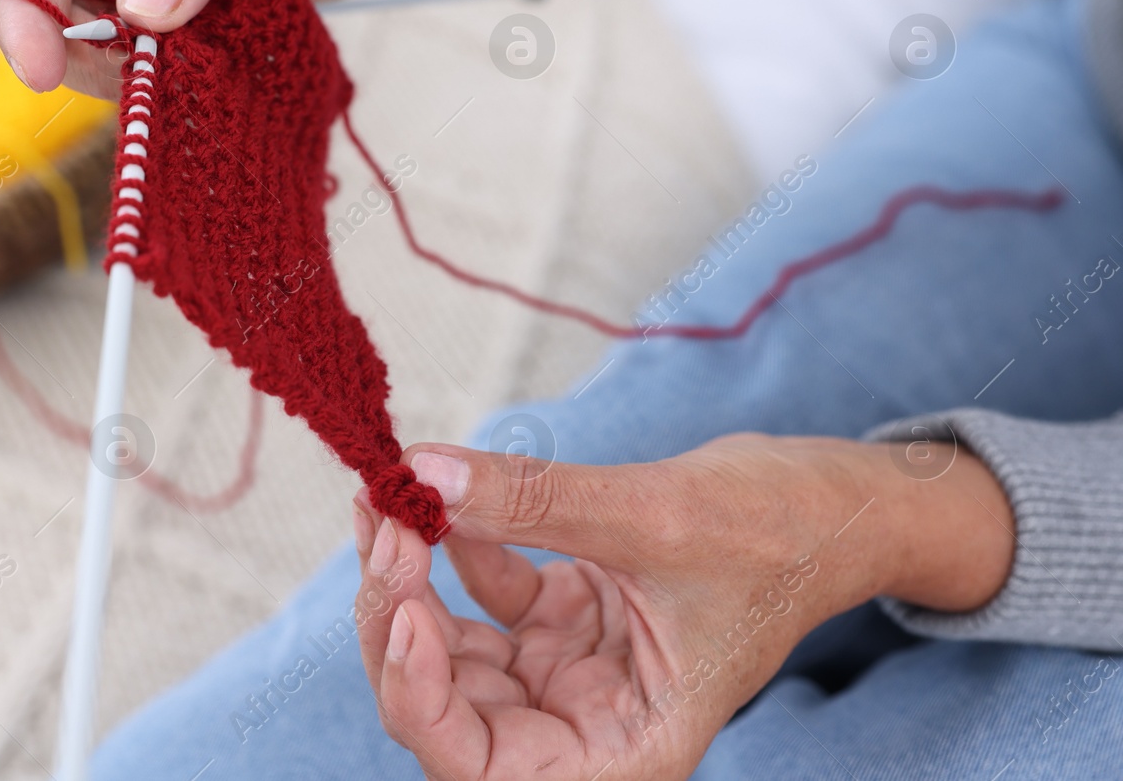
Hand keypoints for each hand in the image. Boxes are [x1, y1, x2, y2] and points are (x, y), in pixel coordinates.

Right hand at [0, 0, 526, 94]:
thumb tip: (142, 12)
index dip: (25, 9)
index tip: (41, 68)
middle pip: (57, 11)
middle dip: (79, 57)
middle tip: (139, 87)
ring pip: (110, 52)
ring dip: (137, 81)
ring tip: (192, 81)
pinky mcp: (209, 20)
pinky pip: (173, 70)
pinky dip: (183, 90)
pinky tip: (217, 89)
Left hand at [352, 432, 1014, 779]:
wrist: (840, 504)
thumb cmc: (785, 531)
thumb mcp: (657, 513)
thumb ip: (535, 500)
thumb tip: (423, 474)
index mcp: (627, 747)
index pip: (484, 768)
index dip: (422, 699)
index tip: (407, 603)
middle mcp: (588, 723)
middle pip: (449, 708)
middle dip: (399, 620)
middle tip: (385, 523)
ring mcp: (571, 671)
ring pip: (453, 651)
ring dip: (412, 578)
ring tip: (390, 498)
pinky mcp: (567, 619)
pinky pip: (486, 598)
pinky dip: (453, 548)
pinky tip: (434, 494)